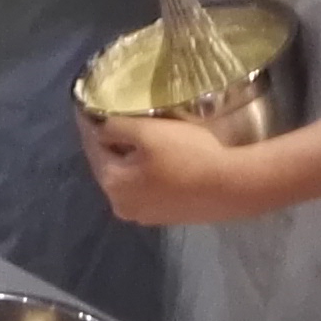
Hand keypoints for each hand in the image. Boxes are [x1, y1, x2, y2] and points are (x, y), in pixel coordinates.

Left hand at [81, 113, 277, 227]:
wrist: (231, 186)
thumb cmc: (187, 155)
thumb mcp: (147, 132)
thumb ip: (115, 127)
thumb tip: (96, 125)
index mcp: (113, 185)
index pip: (93, 146)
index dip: (91, 122)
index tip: (90, 104)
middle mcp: (122, 206)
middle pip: (109, 164)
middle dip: (111, 141)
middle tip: (114, 115)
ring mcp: (144, 215)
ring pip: (128, 177)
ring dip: (129, 157)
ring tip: (138, 134)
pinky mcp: (164, 215)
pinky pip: (145, 187)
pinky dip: (145, 171)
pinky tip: (158, 158)